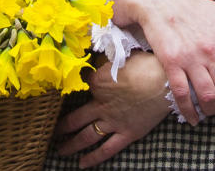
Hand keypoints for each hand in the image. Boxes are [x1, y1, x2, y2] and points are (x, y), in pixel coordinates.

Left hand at [55, 51, 170, 168]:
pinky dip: (93, 158)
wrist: (163, 81)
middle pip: (75, 118)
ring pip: (86, 136)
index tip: (68, 85)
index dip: (73, 83)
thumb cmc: (144, 64)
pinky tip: (82, 163)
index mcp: (97, 83)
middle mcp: (100, 105)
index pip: (79, 84)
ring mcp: (113, 122)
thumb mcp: (120, 56)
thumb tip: (95, 54)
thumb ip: (105, 60)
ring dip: (71, 145)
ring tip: (61, 150)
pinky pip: (107, 149)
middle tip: (51, 131)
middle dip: (61, 126)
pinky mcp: (127, 134)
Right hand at [112, 0, 214, 123]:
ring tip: (211, 110)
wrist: (158, 0)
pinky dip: (189, 111)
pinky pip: (182, 95)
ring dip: (212, 110)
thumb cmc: (192, 6)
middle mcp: (212, 50)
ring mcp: (191, 58)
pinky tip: (193, 118)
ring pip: (208, 97)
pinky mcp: (171, 63)